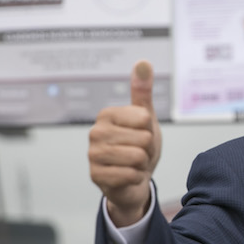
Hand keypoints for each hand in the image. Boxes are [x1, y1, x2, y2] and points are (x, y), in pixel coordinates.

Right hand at [88, 60, 161, 225]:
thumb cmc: (139, 146)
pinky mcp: (96, 175)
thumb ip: (142, 91)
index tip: (141, 135)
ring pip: (137, 156)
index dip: (150, 130)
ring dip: (142, 164)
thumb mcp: (145, 118)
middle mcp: (96, 132)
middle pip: (143, 138)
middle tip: (138, 152)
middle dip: (147, 149)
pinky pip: (130, 174)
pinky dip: (135, 177)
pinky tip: (128, 176)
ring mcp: (93, 154)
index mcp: (107, 114)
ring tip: (133, 163)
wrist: (133, 181)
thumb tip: (143, 62)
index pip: (144, 118)